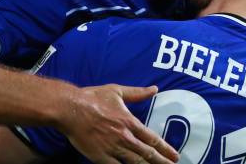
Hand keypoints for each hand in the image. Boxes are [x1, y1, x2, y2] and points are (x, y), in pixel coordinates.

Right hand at [59, 84, 178, 163]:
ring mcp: (113, 148)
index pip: (152, 138)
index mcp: (130, 122)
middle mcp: (124, 137)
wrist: (71, 109)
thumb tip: (154, 88)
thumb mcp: (118, 91)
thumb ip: (137, 93)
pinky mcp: (100, 157)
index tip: (175, 155)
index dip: (165, 148)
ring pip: (135, 162)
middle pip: (147, 153)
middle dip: (161, 161)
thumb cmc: (93, 98)